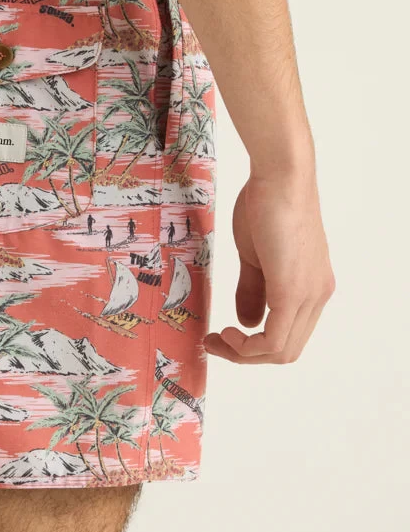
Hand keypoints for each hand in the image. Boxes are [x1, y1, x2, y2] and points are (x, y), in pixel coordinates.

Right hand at [204, 171, 334, 364]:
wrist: (280, 176)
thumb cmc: (267, 204)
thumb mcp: (255, 256)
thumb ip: (253, 290)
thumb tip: (247, 321)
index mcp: (311, 287)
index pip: (288, 335)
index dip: (255, 345)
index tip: (223, 334)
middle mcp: (317, 295)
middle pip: (286, 350)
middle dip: (246, 355)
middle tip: (214, 342)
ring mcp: (309, 295)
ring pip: (282, 350)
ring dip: (244, 354)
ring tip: (216, 339)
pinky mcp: (293, 291)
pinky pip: (274, 339)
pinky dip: (247, 347)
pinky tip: (227, 332)